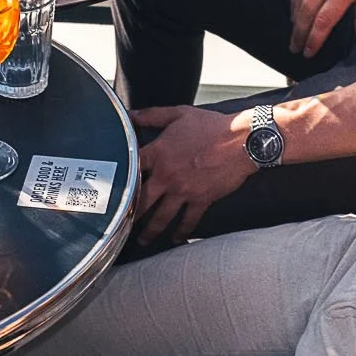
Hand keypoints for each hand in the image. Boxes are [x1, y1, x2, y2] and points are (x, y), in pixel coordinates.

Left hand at [132, 105, 251, 244]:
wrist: (241, 140)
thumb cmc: (212, 126)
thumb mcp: (178, 114)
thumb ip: (152, 115)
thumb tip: (131, 115)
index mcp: (159, 153)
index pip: (131, 169)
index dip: (121, 179)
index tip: (113, 189)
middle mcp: (167, 175)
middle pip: (142, 200)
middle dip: (130, 215)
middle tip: (122, 224)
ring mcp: (183, 190)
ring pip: (161, 216)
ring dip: (150, 231)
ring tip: (143, 240)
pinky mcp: (201, 200)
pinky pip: (188, 220)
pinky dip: (181, 232)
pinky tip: (176, 239)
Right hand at [290, 0, 355, 57]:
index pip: (324, 22)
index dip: (315, 40)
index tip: (310, 53)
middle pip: (306, 15)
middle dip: (299, 35)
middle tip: (295, 50)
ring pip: (298, 2)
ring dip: (294, 22)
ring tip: (293, 36)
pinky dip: (293, 3)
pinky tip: (294, 13)